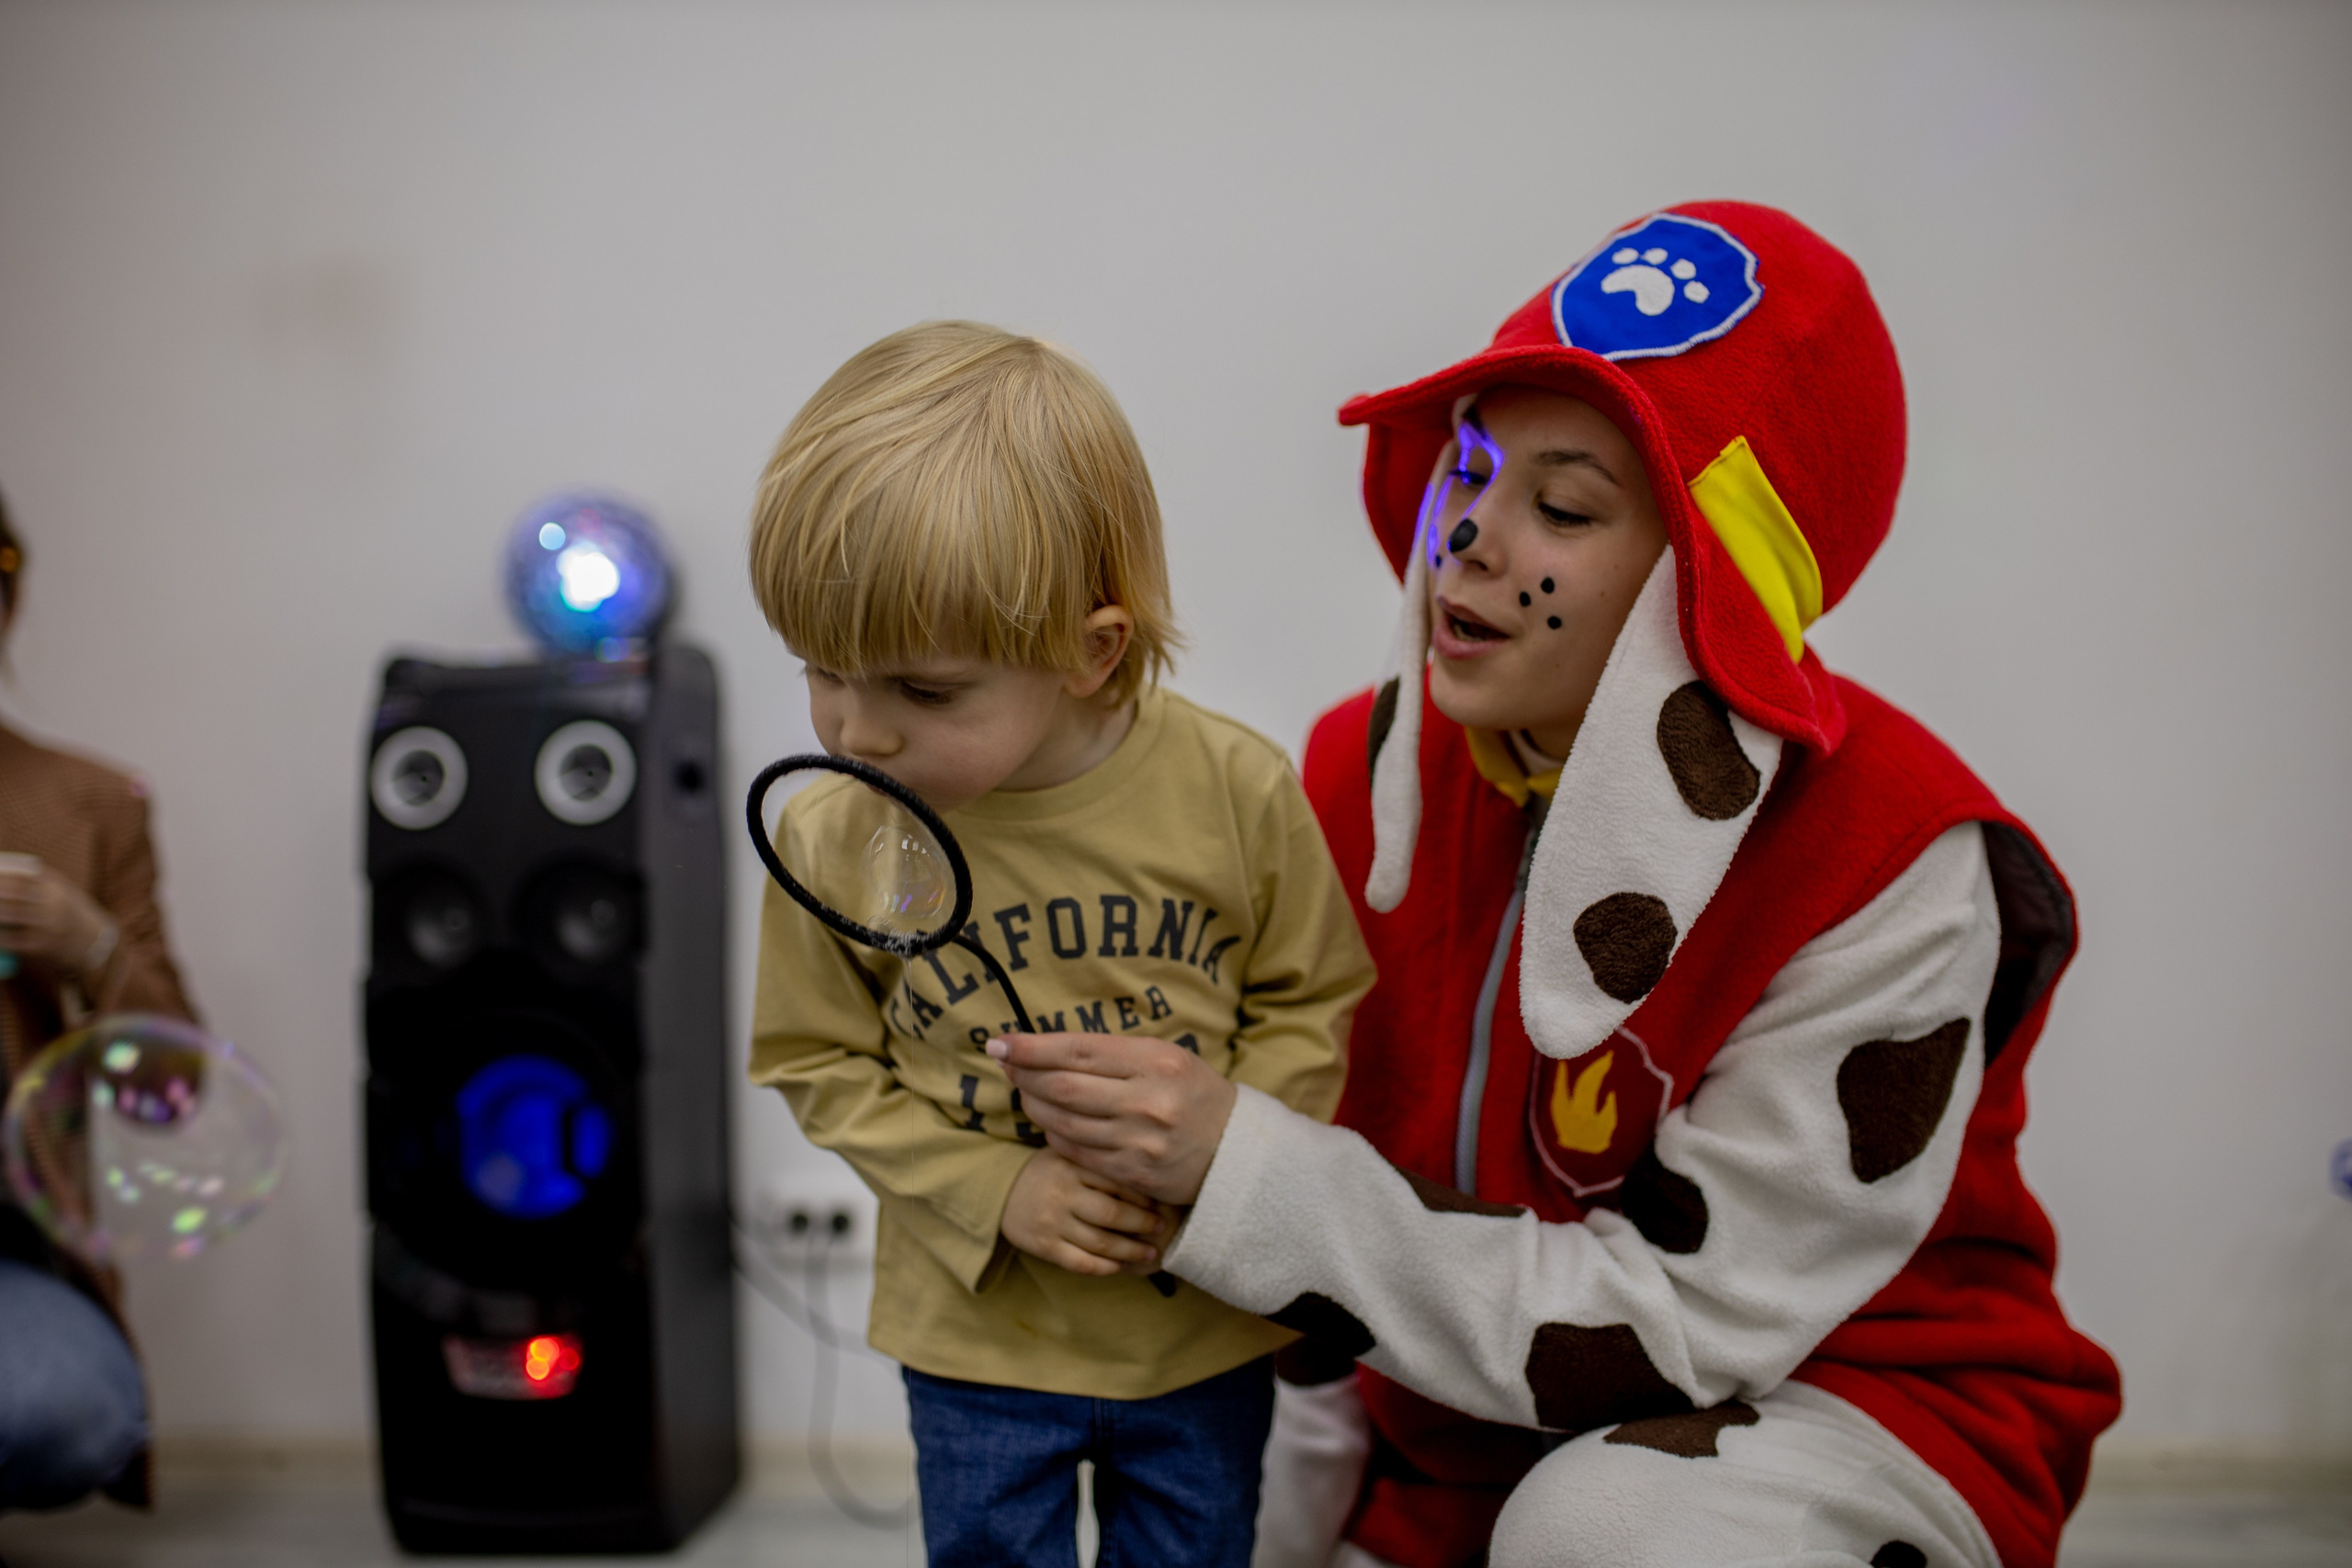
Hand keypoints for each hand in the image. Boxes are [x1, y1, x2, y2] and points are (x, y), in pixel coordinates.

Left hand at [0, 860, 112, 973]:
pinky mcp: (41, 947)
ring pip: (7, 915)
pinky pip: (9, 939)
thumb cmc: (69, 909)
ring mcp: (47, 926)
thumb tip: (0, 864)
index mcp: (55, 886)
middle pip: (11, 891)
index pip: (20, 874)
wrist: (96, 941)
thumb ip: (31, 875)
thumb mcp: (58, 886)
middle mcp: (53, 903)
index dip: (0, 872)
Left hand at [988, 1032, 1237, 1206]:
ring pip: (1063, 1122)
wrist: (1237, 1151)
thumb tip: (1052, 1047)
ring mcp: (1139, 1141)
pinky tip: (1049, 1122)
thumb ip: (1114, 1054)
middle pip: (1063, 1087)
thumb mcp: (1167, 1057)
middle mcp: (1147, 1101)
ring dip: (1033, 1106)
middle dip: (1024, 1075)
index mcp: (1156, 1061)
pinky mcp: (1133, 1173)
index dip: (1032, 1047)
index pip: (1078, 1050)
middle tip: (1006, 1065)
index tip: (1000, 1043)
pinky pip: (1076, 1152)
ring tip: (1024, 1092)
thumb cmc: (1195, 1094)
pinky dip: (1055, 1134)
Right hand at [1000, 1147, 1167, 1277]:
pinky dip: (1105, 1267)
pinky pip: (1081, 1263)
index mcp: (1071, 1166)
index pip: (1116, 1182)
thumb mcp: (1068, 1155)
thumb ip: (1098, 1161)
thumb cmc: (1048, 1172)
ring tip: (1150, 1252)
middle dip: (1142, 1224)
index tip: (1159, 1202)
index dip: (1142, 1195)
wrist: (1001, 1192)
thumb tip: (1147, 1172)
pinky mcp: (1045, 1247)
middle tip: (1161, 1227)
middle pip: (1112, 1214)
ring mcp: (1053, 1222)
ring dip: (1130, 1251)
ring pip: (1100, 1242)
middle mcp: (1062, 1194)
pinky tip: (1120, 1266)